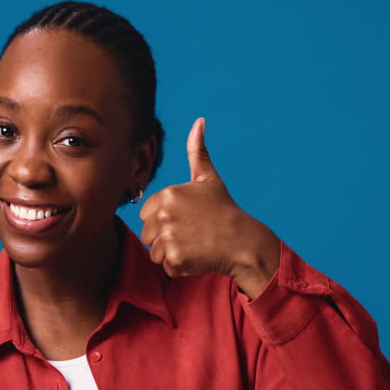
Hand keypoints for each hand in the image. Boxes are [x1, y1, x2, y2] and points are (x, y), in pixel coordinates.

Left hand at [139, 117, 280, 298]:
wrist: (243, 242)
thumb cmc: (224, 211)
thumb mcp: (208, 179)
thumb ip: (197, 152)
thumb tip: (199, 121)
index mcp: (167, 194)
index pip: (146, 215)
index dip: (165, 221)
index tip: (187, 220)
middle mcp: (165, 213)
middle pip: (147, 235)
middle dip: (166, 239)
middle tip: (192, 235)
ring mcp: (169, 236)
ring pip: (154, 253)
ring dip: (171, 255)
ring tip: (195, 245)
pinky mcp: (175, 258)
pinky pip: (165, 267)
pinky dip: (180, 267)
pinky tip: (197, 257)